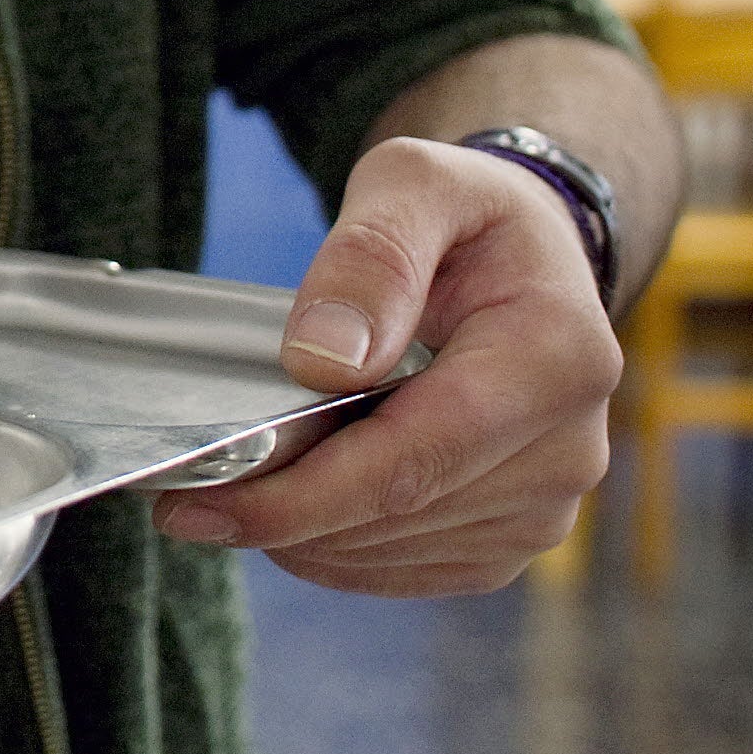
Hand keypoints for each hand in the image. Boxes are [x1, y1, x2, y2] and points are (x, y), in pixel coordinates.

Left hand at [152, 136, 618, 595]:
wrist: (529, 261)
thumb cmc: (468, 217)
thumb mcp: (415, 184)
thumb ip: (371, 256)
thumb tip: (323, 360)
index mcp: (558, 358)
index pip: (414, 458)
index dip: (300, 496)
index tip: (199, 503)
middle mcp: (569, 448)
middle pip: (395, 514)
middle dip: (280, 512)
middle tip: (184, 496)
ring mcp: (545, 505)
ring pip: (391, 552)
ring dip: (301, 533)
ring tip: (234, 487)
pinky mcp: (512, 537)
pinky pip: (404, 569)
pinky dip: (334, 548)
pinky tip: (293, 505)